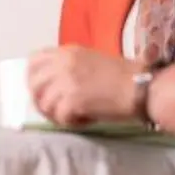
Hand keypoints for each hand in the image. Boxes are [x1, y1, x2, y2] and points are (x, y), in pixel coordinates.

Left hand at [26, 46, 141, 127]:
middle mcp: (63, 63)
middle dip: (40, 100)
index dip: (34, 78)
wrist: (141, 87)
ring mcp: (66, 81)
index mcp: (67, 51)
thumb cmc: (124, 75)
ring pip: (44, 103)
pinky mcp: (72, 100)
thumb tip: (54, 85)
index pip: (33, 61)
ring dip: (56, 115)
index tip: (42, 90)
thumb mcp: (91, 61)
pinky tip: (83, 121)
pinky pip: (59, 117)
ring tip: (73, 118)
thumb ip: (70, 68)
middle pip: (33, 84)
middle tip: (55, 111)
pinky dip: (69, 123)